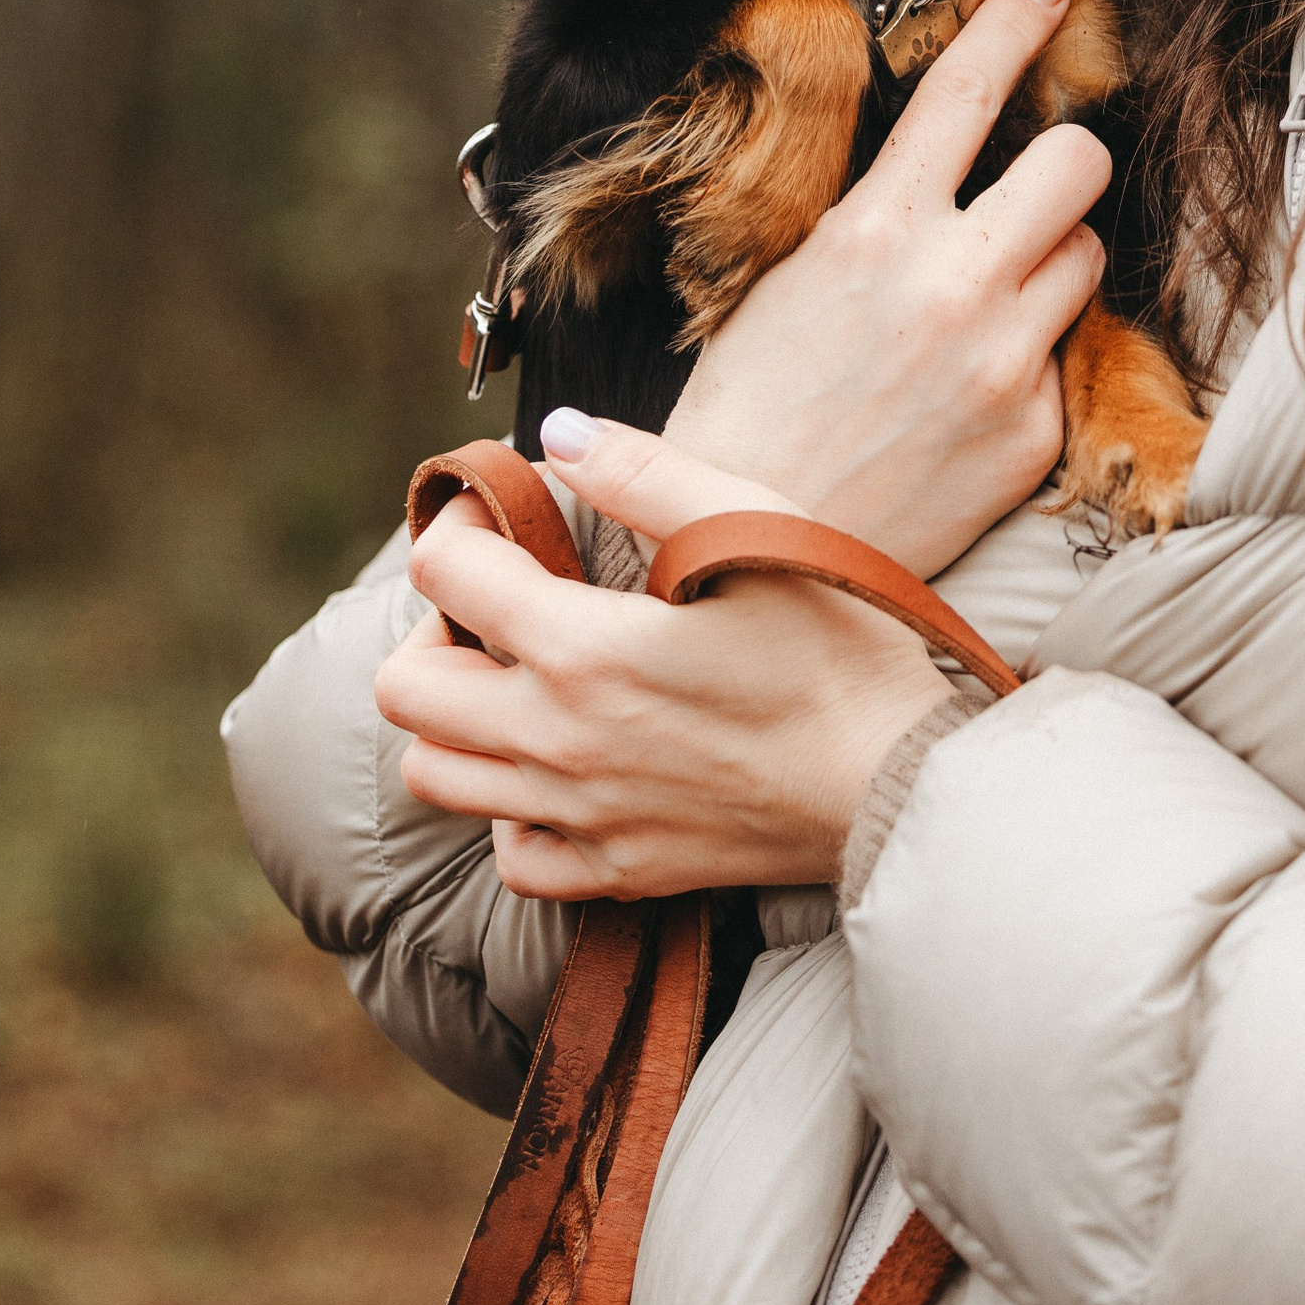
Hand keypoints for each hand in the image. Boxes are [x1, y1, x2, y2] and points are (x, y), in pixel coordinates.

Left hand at [377, 427, 944, 897]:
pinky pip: (512, 855)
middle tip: (500, 603)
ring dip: (456, 719)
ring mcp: (580, 816)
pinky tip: (564, 767)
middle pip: (405, 689)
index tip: (510, 515)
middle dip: (433, 628)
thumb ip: (646, 474)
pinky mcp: (617, 871)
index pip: (444, 572)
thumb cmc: (839, 647)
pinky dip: (512, 810)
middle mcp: (556, 742)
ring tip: (520, 681)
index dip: (463, 524)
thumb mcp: (755, 530)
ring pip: (437, 776)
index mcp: (581, 649)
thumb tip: (557, 432)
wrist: (898, 784)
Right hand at [659, 0, 1109, 574]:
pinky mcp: (1035, 432)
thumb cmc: (749, 416)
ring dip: (1051, 261)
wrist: (751, 562)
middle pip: (1079, 163)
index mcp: (874, 234)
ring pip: (1087, 256)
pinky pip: (1066, 356)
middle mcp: (953, 287)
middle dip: (1065, 158)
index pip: (968, 89)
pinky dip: (1031, 360)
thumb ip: (874, 218)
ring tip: (981, 306)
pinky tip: (968, 397)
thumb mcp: (786, 282)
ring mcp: (1005, 363)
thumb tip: (932, 160)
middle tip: (1031, 182)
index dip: (1020, 18)